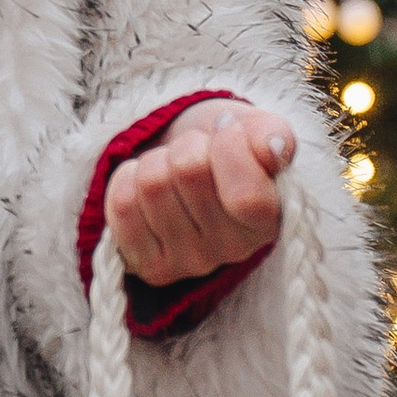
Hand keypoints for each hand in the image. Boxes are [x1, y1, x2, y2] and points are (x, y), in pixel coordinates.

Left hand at [104, 101, 294, 288]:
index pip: (246, 197)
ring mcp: (191, 263)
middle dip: (187, 145)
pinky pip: (122, 205)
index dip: (229, 147)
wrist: (189, 168)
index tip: (227, 130)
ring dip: (156, 160)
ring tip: (172, 169)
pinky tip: (146, 189)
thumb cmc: (227, 149)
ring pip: (152, 184)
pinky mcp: (151, 266)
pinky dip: (127, 179)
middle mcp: (235, 250)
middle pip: (188, 171)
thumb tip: (274, 147)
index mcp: (271, 220)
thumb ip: (271, 136)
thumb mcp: (255, 133)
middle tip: (196, 152)